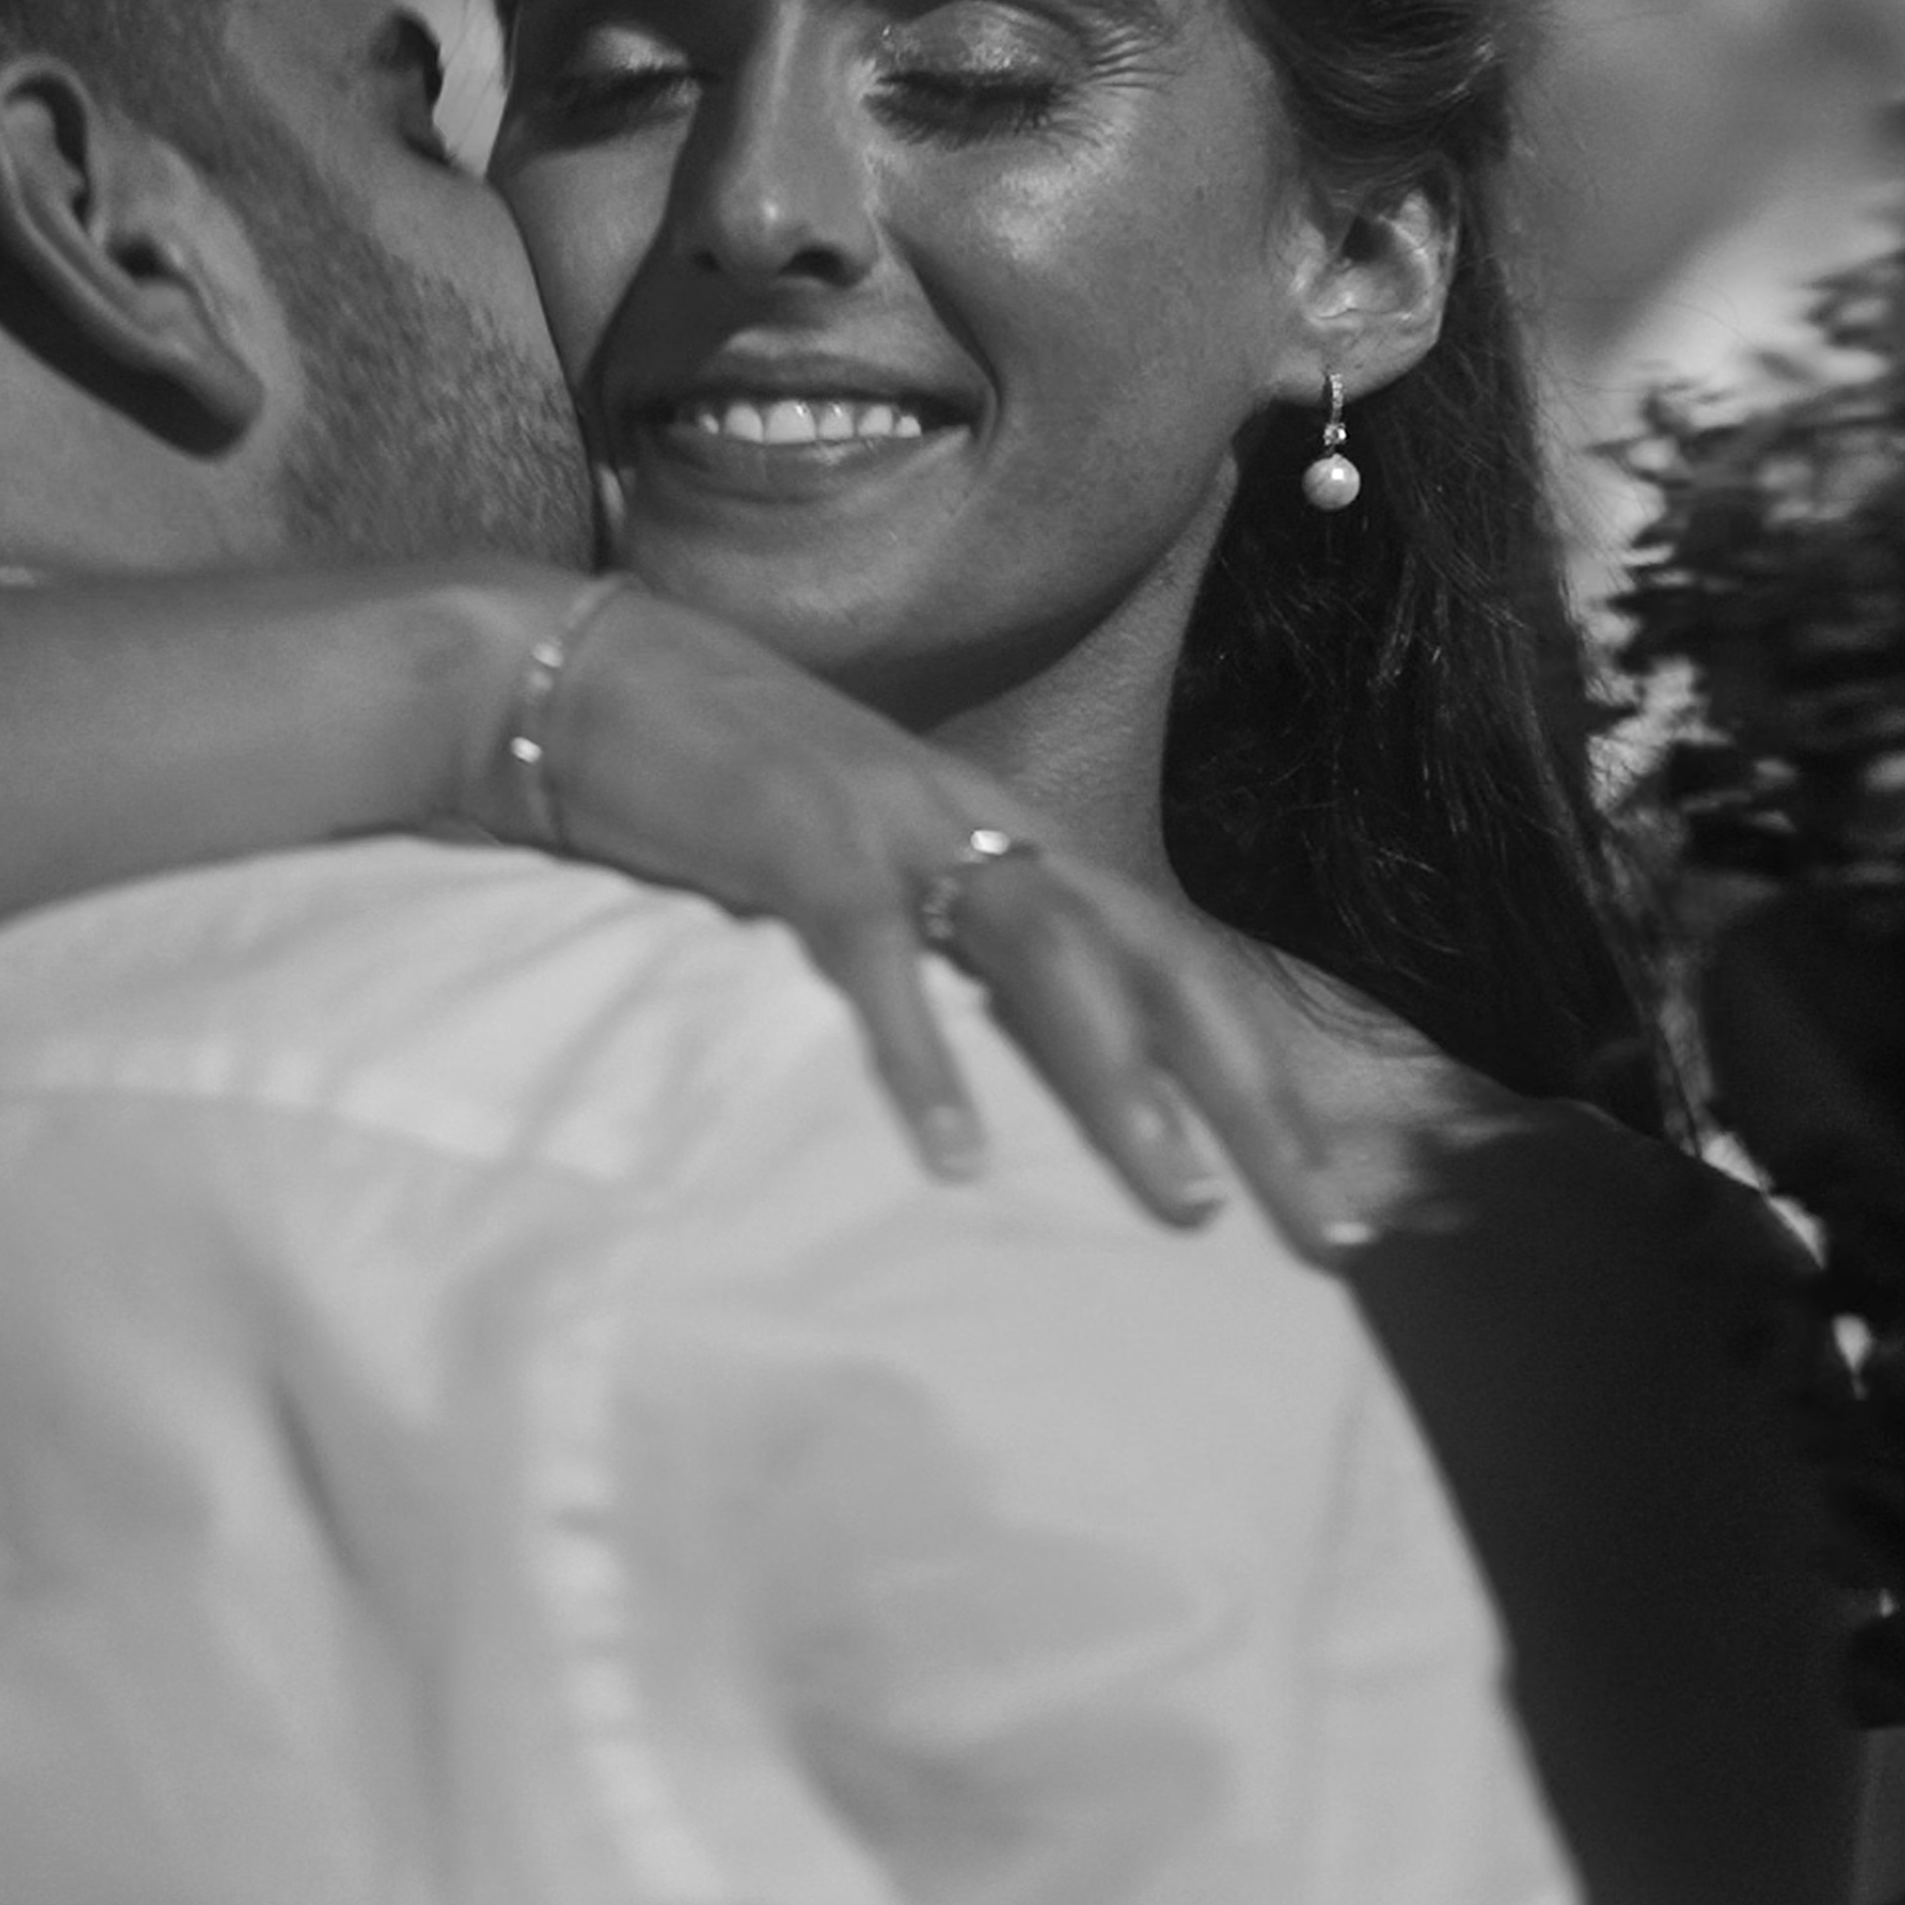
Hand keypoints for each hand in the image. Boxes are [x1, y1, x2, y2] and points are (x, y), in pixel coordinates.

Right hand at [500, 581, 1358, 1260]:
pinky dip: (921, 1058)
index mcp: (1008, 837)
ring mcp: (895, 826)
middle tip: (1329, 1230)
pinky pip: (878, 959)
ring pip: (1052, 954)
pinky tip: (953, 1161)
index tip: (1329, 1199)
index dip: (1262, 1078)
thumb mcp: (862, 866)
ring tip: (1181, 1201)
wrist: (574, 673)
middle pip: (1161, 964)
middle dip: (1254, 1101)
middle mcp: (981, 824)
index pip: (1175, 962)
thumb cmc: (716, 787)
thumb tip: (1003, 1073)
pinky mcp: (795, 843)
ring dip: (1124, 1082)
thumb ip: (938, 943)